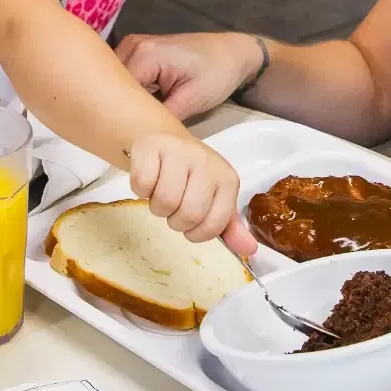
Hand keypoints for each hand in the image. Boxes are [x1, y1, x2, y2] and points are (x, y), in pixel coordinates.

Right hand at [116, 32, 262, 120]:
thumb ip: (159, 117)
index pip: (116, 91)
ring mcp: (134, 46)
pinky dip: (130, 92)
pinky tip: (138, 108)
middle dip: (119, 107)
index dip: (118, 115)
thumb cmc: (217, 74)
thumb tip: (136, 134)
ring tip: (133, 122)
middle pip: (112, 85)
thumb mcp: (190, 101)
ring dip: (123, 100)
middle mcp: (132, 45)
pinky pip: (125, 75)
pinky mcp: (140, 51)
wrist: (234, 54)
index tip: (124, 136)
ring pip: (116, 81)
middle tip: (129, 132)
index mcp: (144, 54)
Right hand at [127, 133, 257, 255]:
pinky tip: (149, 180)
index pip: (214, 225)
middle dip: (176, 221)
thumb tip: (250, 249)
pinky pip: (142, 184)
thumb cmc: (192, 175)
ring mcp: (179, 152)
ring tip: (161, 193)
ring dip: (157, 207)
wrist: (166, 141)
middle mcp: (207, 163)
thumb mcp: (215, 198)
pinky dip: (140, 191)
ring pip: (165, 201)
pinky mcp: (151, 147)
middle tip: (174, 207)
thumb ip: (229, 226)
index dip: (197, 233)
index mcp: (227, 179)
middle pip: (189, 214)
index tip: (191, 223)